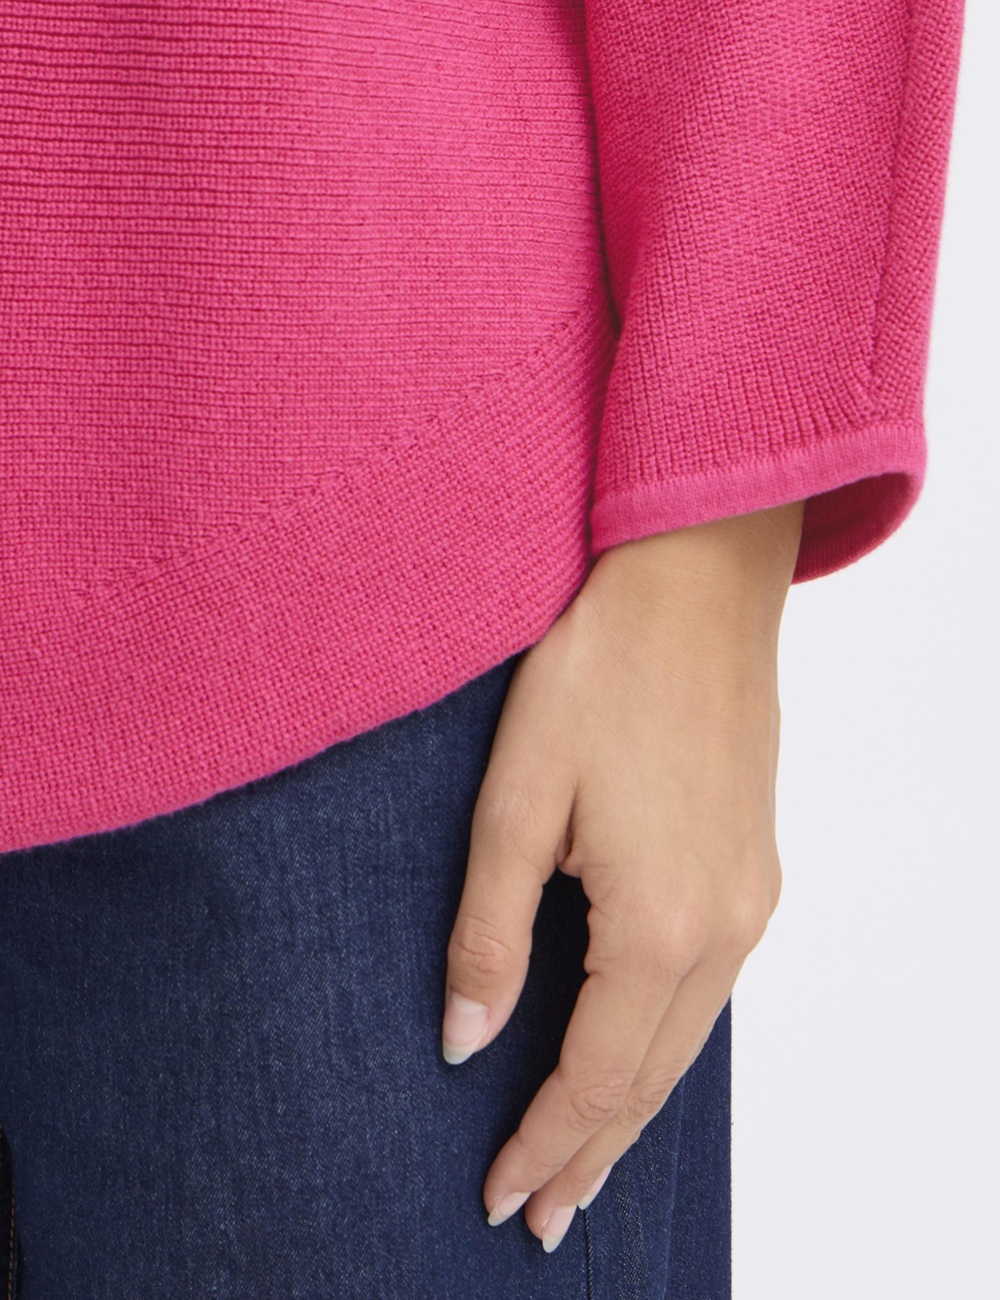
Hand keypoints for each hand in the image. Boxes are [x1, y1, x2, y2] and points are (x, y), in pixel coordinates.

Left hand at [440, 500, 803, 1250]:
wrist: (695, 583)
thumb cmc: (598, 673)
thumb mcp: (515, 799)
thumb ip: (489, 932)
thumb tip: (464, 1040)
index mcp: (659, 923)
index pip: (592, 1074)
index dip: (542, 1142)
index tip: (497, 1197)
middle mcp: (724, 927)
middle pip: (651, 1078)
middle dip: (591, 1153)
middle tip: (542, 1218)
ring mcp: (752, 896)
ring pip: (688, 1041)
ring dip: (632, 1107)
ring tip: (584, 1162)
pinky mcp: (756, 865)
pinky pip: (713, 992)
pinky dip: (666, 1046)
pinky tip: (638, 1052)